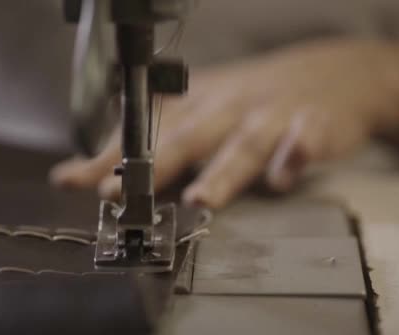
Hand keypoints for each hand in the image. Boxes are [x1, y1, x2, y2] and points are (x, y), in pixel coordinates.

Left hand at [50, 39, 398, 207]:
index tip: (72, 182)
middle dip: (152, 166)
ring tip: (201, 199)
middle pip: (186, 138)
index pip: (141, 133)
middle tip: (122, 195)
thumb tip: (80, 174)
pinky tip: (286, 171)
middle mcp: (224, 108)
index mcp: (192, 105)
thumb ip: (143, 144)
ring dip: (220, 171)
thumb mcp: (193, 110)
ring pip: (242, 145)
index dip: (106, 159)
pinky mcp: (313, 125)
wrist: (325, 72)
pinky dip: (297, 152)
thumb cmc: (246, 100)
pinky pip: (307, 139)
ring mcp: (268, 116)